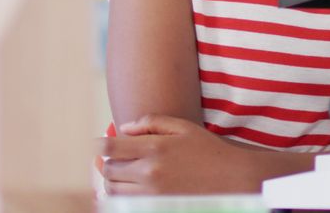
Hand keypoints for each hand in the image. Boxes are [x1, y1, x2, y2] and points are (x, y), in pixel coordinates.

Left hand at [99, 114, 258, 194]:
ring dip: (114, 182)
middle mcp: (149, 172)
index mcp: (154, 148)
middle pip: (108, 170)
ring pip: (114, 191)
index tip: (96, 145)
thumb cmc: (208, 150)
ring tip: (126, 174)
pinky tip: (131, 189)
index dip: (97, 145)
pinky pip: (127, 204)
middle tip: (116, 159)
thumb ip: (151, 123)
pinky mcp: (157, 207)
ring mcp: (152, 194)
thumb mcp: (182, 128)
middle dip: (107, 163)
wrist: (233, 179)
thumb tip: (123, 128)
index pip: (109, 147)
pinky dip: (123, 197)